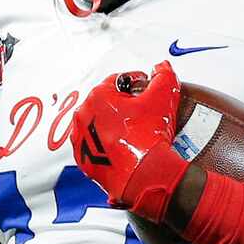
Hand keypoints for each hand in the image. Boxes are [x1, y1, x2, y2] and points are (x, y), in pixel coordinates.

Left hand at [69, 60, 192, 221]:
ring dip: (114, 124)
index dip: (136, 83)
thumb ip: (164, 75)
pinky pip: (94, 146)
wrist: (143, 176)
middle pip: (107, 103)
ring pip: (99, 124)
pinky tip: (123, 147)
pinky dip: (106, 144)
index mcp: (97, 96)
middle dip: (124, 104)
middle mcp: (82, 116)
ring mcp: (79, 139)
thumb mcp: (164, 96)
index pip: (118, 81)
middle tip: (142, 113)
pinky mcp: (82, 160)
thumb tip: (161, 67)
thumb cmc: (150, 137)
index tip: (146, 90)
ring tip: (134, 132)